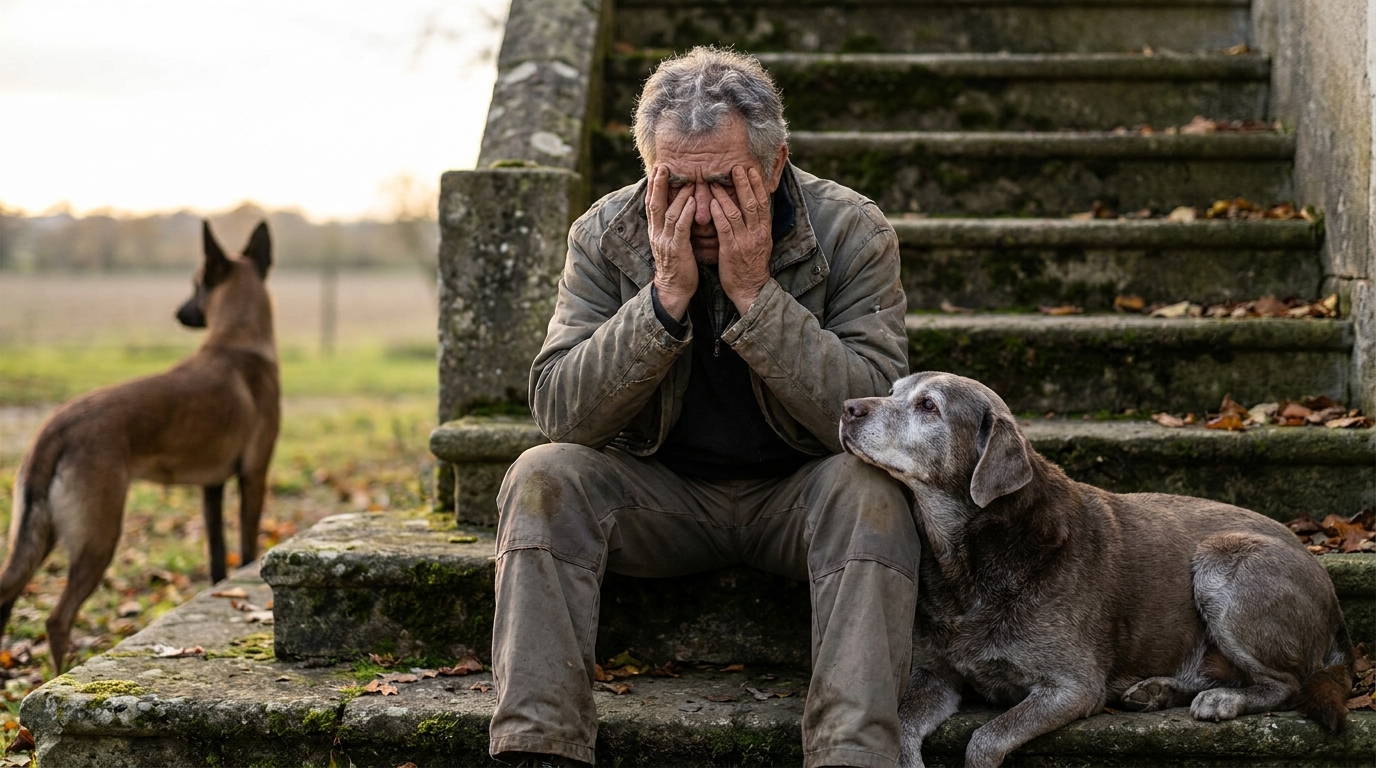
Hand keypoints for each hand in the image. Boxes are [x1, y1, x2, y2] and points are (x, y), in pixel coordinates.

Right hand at [646, 165, 696, 320]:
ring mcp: (665, 241)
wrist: (674, 289)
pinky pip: (680, 228)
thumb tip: (679, 206)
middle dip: (658, 184)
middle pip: (654, 203)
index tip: (656, 168)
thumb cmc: (677, 264)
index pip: (651, 203)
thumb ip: (673, 224)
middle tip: (663, 165)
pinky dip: (687, 213)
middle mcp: (657, 233)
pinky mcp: (677, 249)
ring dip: (678, 195)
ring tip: (687, 180)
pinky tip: (693, 202)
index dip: (653, 185)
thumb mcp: (671, 241)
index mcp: (655, 231)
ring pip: (669, 213)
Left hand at [710, 165, 771, 314]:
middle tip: (736, 167)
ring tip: (716, 181)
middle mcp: (757, 233)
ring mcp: (745, 241)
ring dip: (726, 195)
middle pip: (752, 203)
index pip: (763, 202)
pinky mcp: (732, 250)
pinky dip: (718, 214)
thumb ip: (756, 225)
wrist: (751, 290)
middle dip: (744, 183)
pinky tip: (711, 203)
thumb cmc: (752, 266)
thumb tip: (752, 208)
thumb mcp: (760, 243)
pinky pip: (725, 228)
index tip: (752, 170)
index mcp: (764, 230)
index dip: (758, 185)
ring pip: (736, 212)